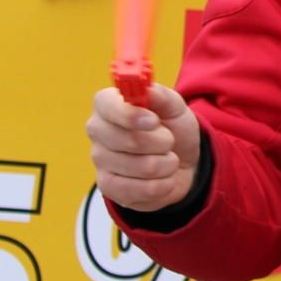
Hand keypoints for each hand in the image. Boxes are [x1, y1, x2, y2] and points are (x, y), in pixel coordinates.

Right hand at [87, 84, 201, 212]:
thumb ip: (161, 95)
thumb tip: (146, 89)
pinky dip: (161, 185)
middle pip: (128, 139)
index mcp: (108, 104)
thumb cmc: (172, 129)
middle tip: (169, 141)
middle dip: (162, 142)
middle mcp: (98, 130)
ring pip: (140, 167)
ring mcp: (100, 160)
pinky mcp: (107, 186)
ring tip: (168, 159)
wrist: (181, 162)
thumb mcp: (174, 107)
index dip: (131, 115)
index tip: (154, 121)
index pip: (106, 105)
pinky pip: (136, 190)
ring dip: (166, 164)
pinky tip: (163, 179)